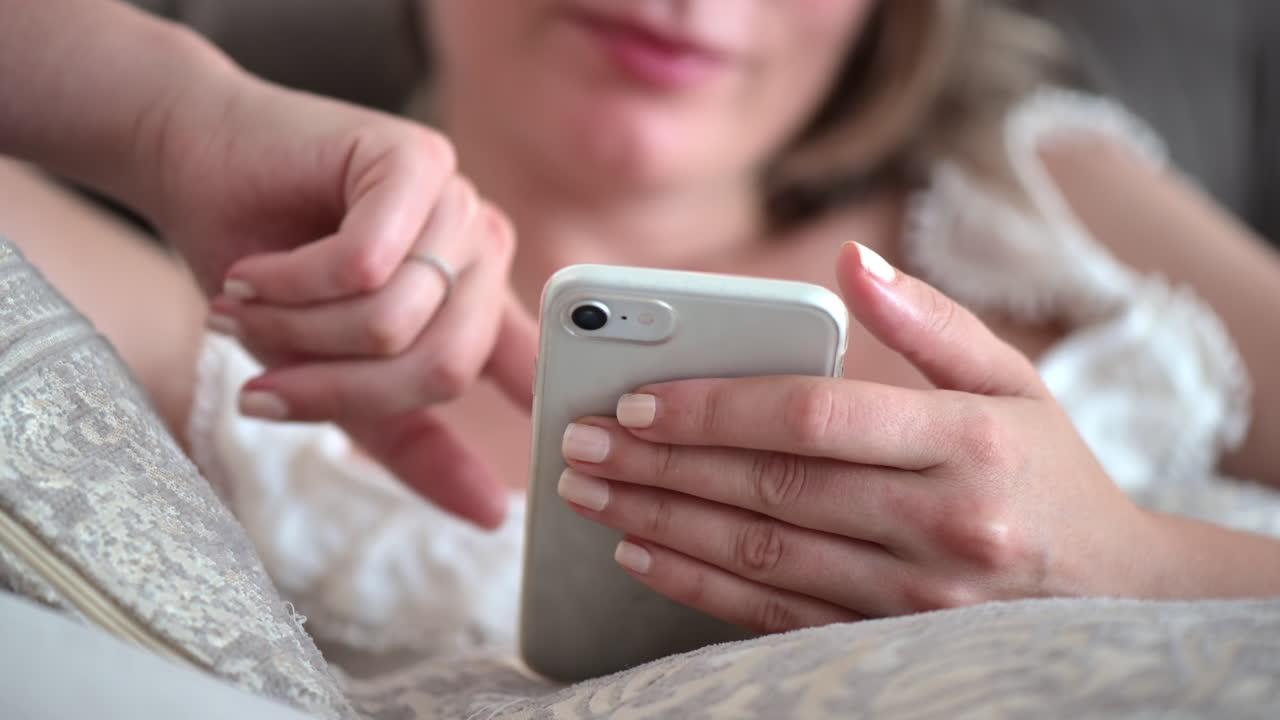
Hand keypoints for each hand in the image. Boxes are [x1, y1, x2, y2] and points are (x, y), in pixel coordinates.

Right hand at [136, 68, 533, 526]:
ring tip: (248, 311)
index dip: (532, 421)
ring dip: (298, 331)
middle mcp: (480, 250)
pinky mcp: (416, 160)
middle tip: (262, 388)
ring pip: (396, 321)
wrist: (191, 168)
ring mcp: (456, 203)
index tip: (520, 493)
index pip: (521, 374)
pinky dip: (292, 284)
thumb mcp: (336, 376)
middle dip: (337, 390)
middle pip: (444, 368)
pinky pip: (365, 265)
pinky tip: (254, 274)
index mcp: (476, 297)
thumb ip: (411, 439)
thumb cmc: (264, 278)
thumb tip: (493, 516)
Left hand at [556, 242, 1156, 631]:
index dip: (716, 408)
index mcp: (966, 443)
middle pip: (770, 488)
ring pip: (760, 555)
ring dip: (662, 523)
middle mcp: (940, 524)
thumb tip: (848, 261)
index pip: (814, 418)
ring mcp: (914, 598)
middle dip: (659, 465)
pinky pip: (775, 617)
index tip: (635, 400)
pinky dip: (700, 587)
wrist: (1119, 598)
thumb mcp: (1014, 382)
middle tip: (577, 445)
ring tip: (589, 496)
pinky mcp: (888, 643)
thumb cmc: (1052, 473)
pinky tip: (643, 556)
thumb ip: (931, 321)